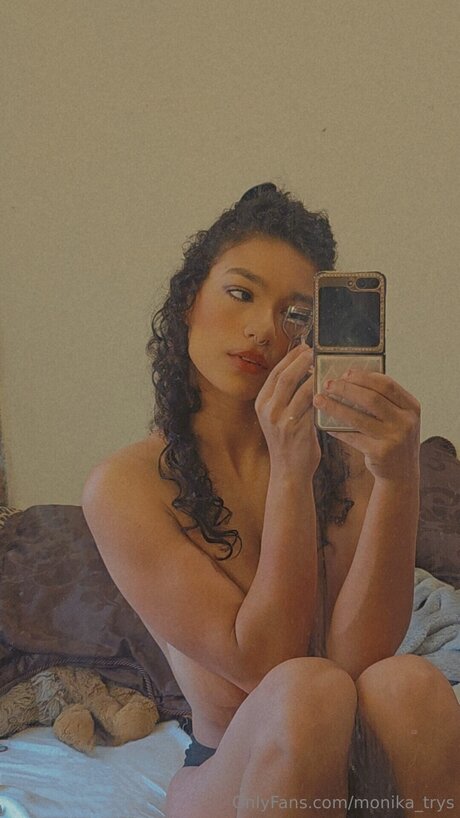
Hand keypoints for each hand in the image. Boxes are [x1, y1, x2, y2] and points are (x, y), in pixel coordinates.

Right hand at [255, 345, 320, 475]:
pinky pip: (311, 405)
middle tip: (314, 351)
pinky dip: (322, 394)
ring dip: (314, 375)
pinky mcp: (296, 429)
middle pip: (285, 377)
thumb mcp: (279, 417)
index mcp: (262, 403)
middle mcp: (268, 410)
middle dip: (300, 361)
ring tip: (326, 367)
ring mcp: (280, 420)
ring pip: (299, 388)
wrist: (289, 472)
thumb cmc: (289, 442)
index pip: (275, 373)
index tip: (303, 347)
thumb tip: (304, 371)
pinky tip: (331, 388)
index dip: (290, 358)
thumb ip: (287, 397)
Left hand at [312, 369, 420, 480]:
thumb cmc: (394, 439)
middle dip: (346, 389)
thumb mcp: (398, 418)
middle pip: (372, 399)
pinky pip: (353, 437)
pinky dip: (337, 429)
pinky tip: (326, 424)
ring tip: (320, 400)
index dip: (364, 377)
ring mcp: (395, 438)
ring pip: (359, 418)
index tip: (345, 372)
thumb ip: (383, 400)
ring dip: (336, 407)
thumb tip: (349, 380)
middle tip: (328, 384)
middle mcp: (406, 422)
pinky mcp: (381, 453)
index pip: (386, 384)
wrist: (401, 474)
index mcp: (412, 407)